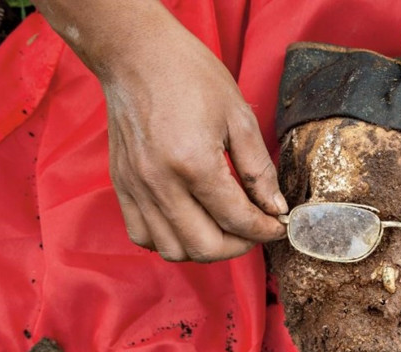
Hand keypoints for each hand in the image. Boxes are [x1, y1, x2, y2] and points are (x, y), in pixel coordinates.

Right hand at [96, 14, 285, 261]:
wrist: (136, 53)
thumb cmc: (189, 75)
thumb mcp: (238, 116)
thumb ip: (258, 169)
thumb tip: (275, 207)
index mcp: (194, 163)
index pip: (237, 219)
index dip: (266, 230)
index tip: (278, 226)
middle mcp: (160, 183)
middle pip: (205, 247)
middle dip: (239, 246)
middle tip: (253, 230)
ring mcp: (137, 188)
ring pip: (172, 250)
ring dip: (204, 247)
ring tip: (222, 227)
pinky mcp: (121, 186)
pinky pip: (142, 236)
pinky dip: (168, 240)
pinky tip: (187, 222)